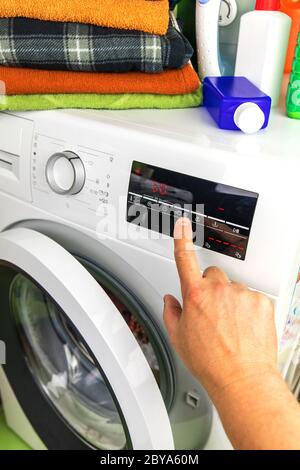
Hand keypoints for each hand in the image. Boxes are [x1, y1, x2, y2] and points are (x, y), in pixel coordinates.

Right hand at [163, 218, 277, 398]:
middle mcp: (219, 289)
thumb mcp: (179, 339)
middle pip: (213, 275)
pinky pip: (252, 297)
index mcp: (195, 295)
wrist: (242, 378)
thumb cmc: (211, 362)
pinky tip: (246, 327)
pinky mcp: (261, 301)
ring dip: (232, 300)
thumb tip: (170, 301)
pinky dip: (249, 309)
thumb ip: (171, 313)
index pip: (185, 259)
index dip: (182, 239)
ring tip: (233, 326)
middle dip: (212, 288)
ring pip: (234, 288)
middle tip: (214, 312)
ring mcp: (241, 294)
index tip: (183, 225)